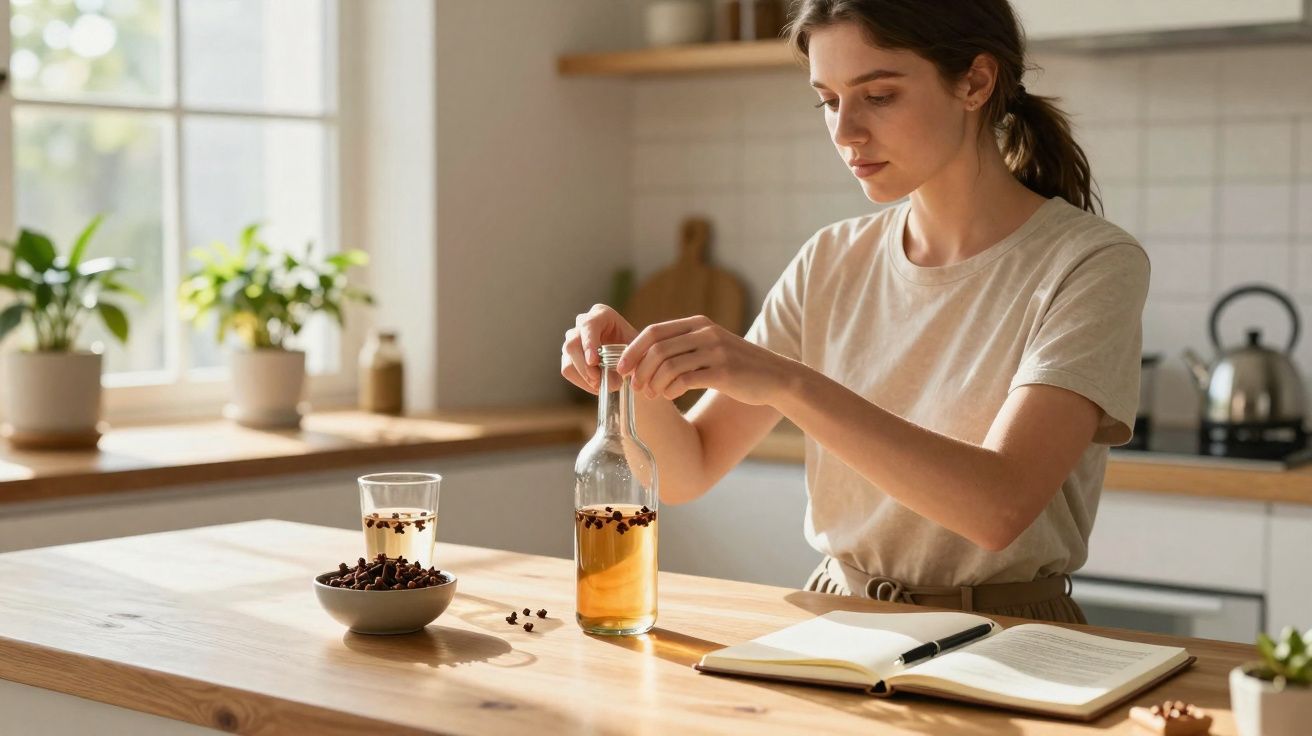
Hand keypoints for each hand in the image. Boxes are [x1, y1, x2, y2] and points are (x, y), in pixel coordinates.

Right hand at [560, 304, 639, 394]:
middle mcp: (582, 323)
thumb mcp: (638, 348)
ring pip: (568, 359)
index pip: (589, 326)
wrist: (630, 352)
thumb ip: (629, 359)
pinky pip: (567, 370)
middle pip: (573, 344)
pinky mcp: (569, 355)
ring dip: (584, 376)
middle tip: (599, 381)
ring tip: (602, 385)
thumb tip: (614, 379)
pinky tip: (596, 386)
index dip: (589, 344)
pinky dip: (581, 381)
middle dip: (584, 366)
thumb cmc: (635, 346)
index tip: (593, 361)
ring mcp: (573, 338)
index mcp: (601, 314)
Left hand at [617, 315, 786, 406]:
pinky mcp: (723, 371)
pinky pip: (685, 379)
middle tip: (636, 387)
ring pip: (668, 365)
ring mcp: (715, 350)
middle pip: (657, 348)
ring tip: (653, 395)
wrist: (775, 377)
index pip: (653, 332)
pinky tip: (671, 396)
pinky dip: (671, 390)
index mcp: (698, 323)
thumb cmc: (737, 366)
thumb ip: (683, 346)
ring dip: (654, 383)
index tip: (621, 368)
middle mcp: (705, 332)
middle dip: (640, 370)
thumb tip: (644, 358)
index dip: (632, 350)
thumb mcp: (710, 346)